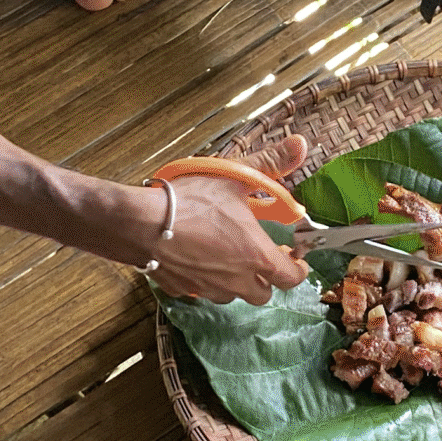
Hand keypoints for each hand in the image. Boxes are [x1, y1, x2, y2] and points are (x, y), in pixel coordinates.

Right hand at [147, 134, 312, 303]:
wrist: (142, 223)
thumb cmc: (190, 202)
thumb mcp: (234, 177)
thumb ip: (270, 163)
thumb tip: (299, 145)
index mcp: (256, 255)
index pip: (290, 278)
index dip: (297, 269)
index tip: (294, 259)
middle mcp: (237, 280)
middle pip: (263, 294)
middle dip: (265, 279)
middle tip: (258, 256)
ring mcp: (208, 288)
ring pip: (232, 295)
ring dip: (235, 281)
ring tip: (226, 257)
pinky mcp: (183, 290)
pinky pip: (201, 291)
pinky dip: (204, 280)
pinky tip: (196, 259)